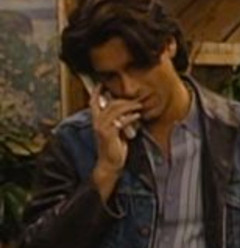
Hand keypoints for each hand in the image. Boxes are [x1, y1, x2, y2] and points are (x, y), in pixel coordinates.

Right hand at [89, 85, 141, 201]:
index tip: (101, 84)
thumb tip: (128, 112)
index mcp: (96, 121)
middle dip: (124, 100)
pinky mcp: (109, 134)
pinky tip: (137, 116)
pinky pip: (121, 121)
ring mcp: (102, 128)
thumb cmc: (114, 148)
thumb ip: (117, 121)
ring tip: (139, 106)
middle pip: (109, 104)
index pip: (93, 103)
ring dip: (129, 106)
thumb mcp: (115, 131)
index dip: (97, 92)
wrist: (110, 163)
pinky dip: (130, 117)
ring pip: (115, 110)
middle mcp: (97, 122)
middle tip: (136, 100)